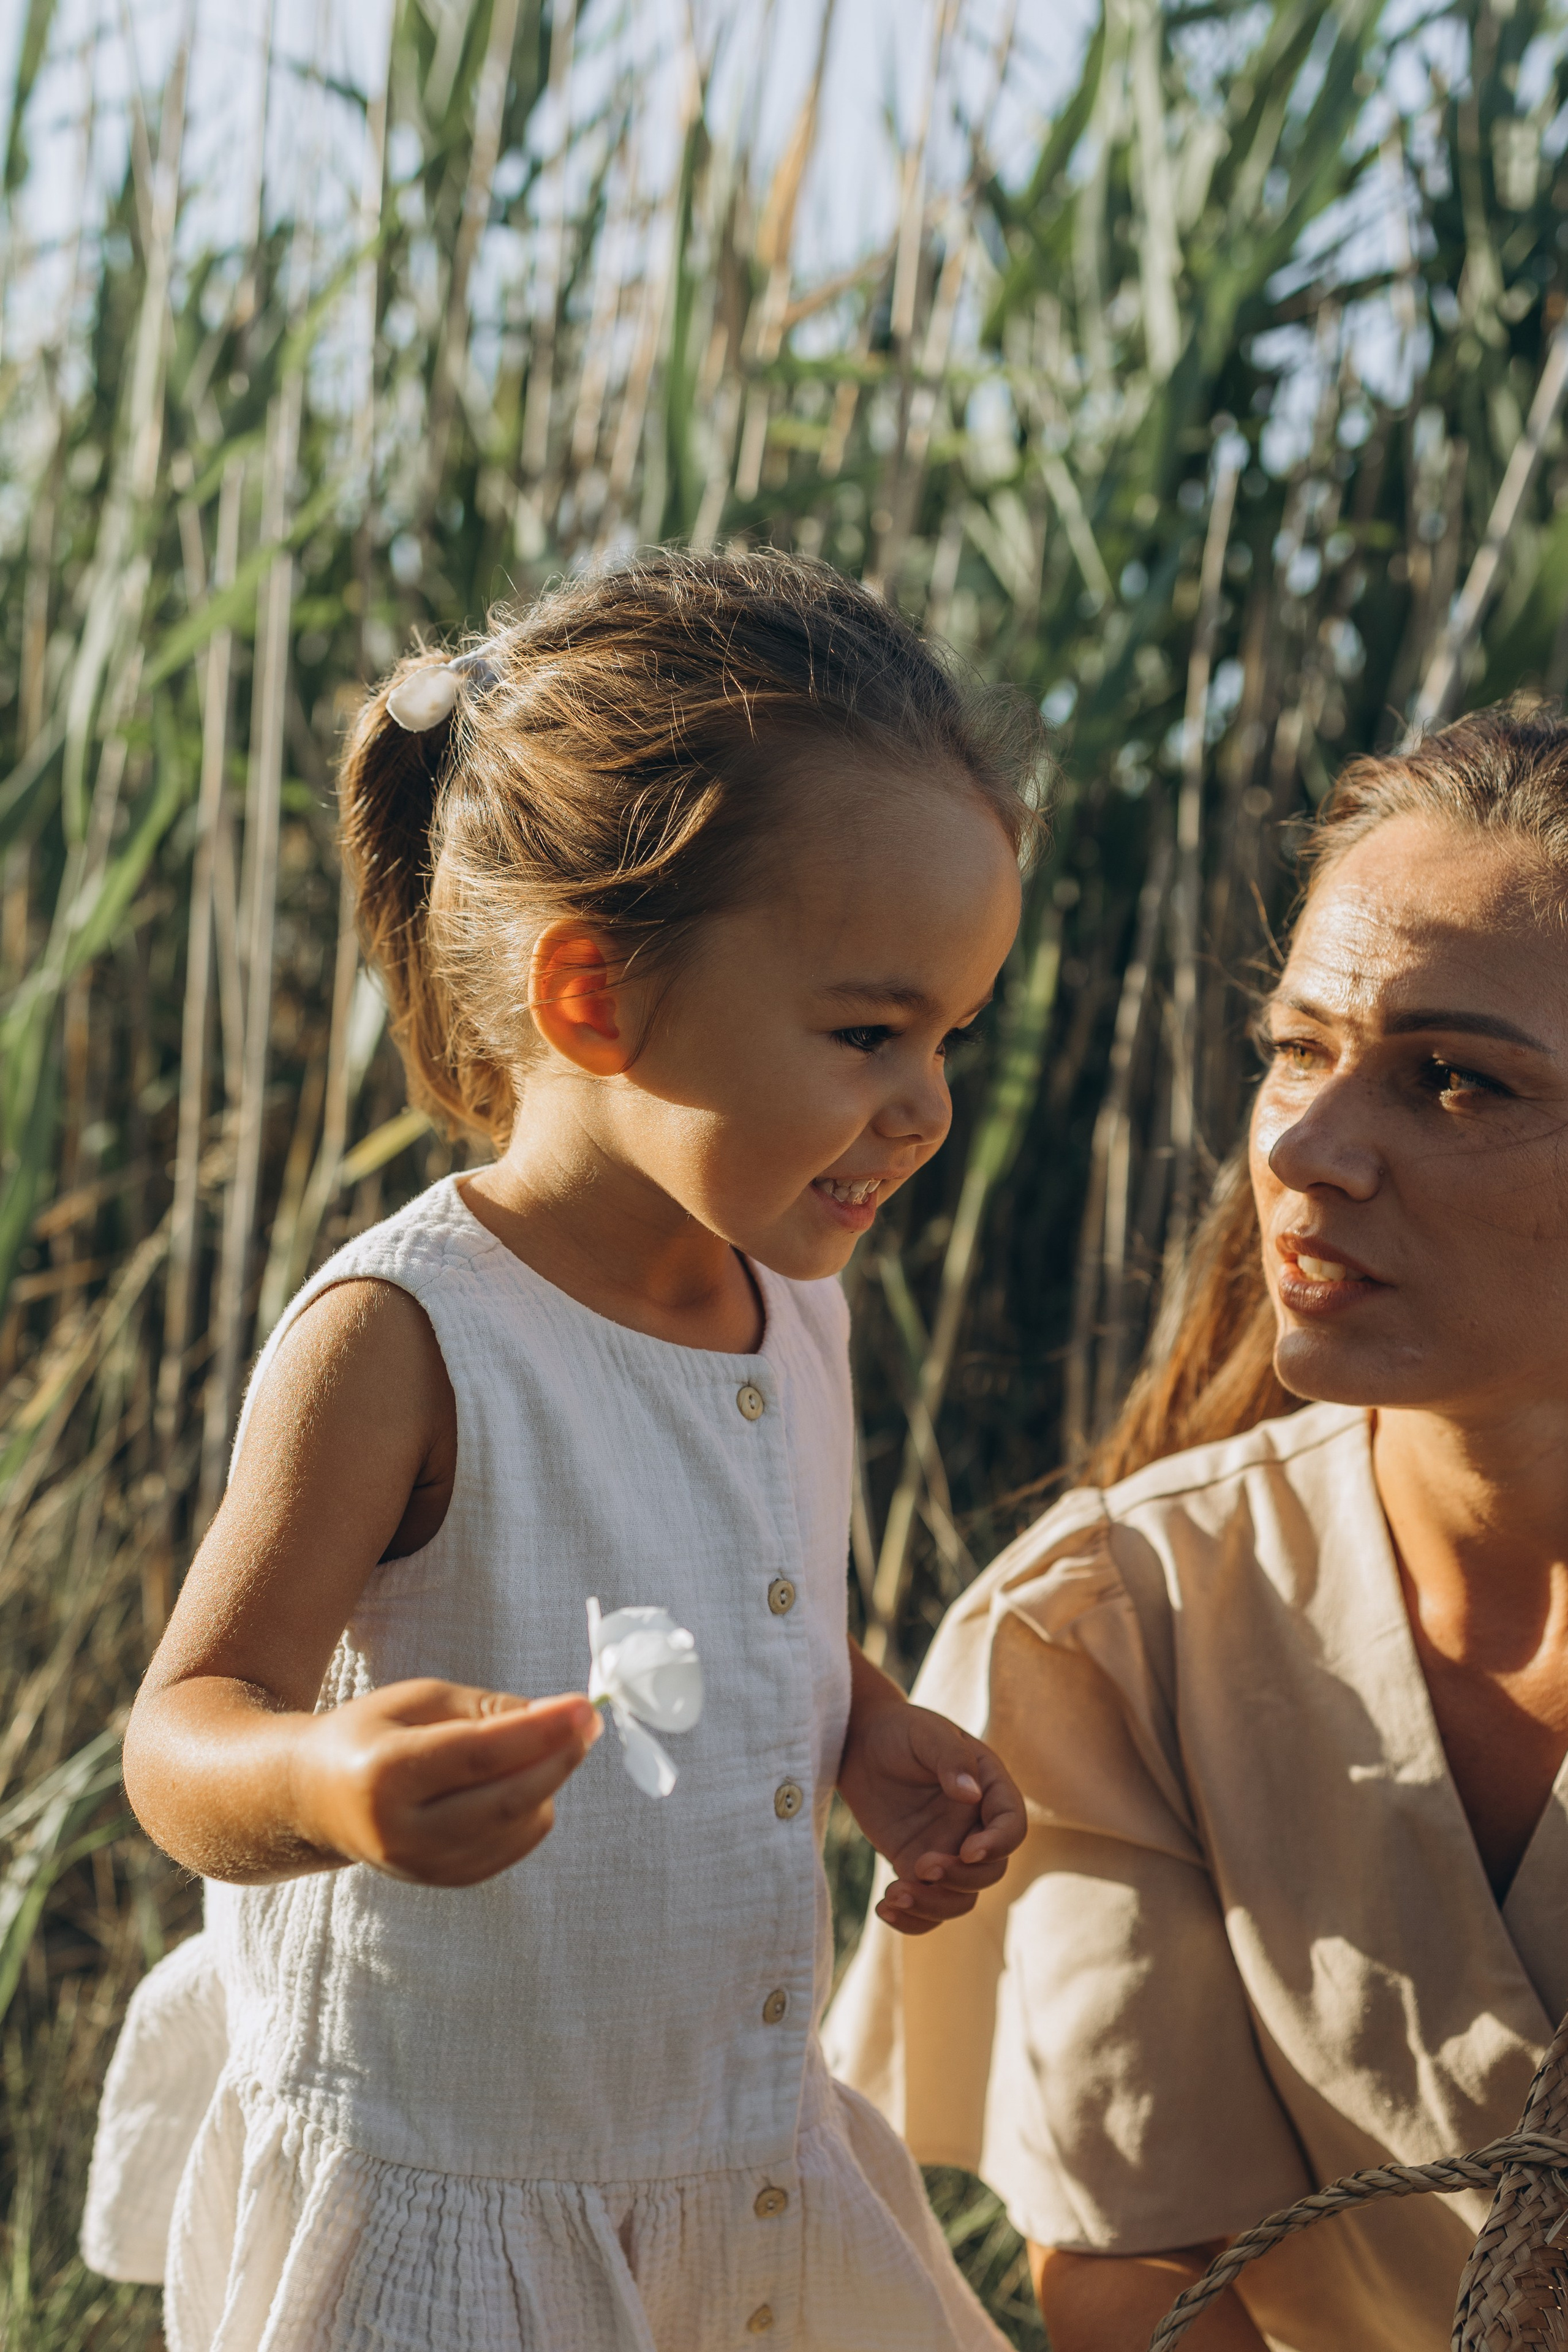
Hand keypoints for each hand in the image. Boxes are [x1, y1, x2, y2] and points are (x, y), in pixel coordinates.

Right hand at [293, 1678, 601, 1885]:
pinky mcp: (439, 1880)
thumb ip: (484, 1709)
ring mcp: (419, 1865)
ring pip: (514, 1828)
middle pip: (504, 1800)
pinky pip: (508, 1850)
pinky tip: (532, 1783)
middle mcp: (400, 1831)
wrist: (315, 1797)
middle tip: (588, 1723)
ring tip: (558, 1745)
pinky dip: (533, 1814)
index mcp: (385, 1773)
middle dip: (558, 1758)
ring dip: (549, 1783)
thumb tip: (555, 1718)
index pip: (478, 1755)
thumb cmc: (371, 1734)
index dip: (539, 1731)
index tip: (582, 1707)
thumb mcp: (418, 1700)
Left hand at [838, 1684, 1024, 1935]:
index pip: (1011, 1826)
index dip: (997, 1845)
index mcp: (989, 1789)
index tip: (966, 1850)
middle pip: (989, 1872)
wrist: (859, 1742)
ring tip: (894, 1895)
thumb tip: (971, 1795)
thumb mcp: (926, 1733)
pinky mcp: (916, 1866)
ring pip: (959, 1898)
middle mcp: (974, 1826)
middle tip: (921, 1866)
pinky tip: (885, 1908)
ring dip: (933, 1906)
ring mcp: (946, 1850)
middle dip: (960, 1878)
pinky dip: (912, 1919)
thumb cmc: (900, 1730)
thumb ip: (951, 1759)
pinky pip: (927, 1907)